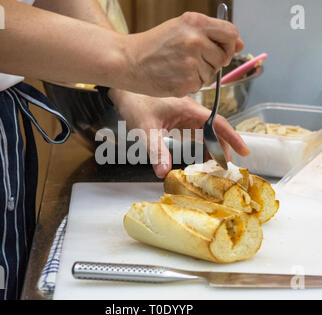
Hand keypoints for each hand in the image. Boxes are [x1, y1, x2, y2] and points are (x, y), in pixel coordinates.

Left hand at [109, 89, 249, 178]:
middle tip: (226, 165)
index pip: (218, 123)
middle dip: (223, 146)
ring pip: (206, 130)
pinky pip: (195, 131)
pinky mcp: (178, 118)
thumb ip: (156, 151)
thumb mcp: (146, 129)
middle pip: (214, 128)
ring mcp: (184, 114)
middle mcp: (190, 110)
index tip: (243, 151)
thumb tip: (164, 173)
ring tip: (217, 163)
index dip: (232, 137)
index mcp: (188, 109)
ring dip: (213, 146)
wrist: (123, 91)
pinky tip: (202, 154)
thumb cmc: (135, 103)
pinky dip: (201, 143)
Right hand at [121, 12, 243, 97]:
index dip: (229, 44)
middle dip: (212, 60)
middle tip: (190, 60)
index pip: (231, 34)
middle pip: (222, 57)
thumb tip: (240, 44)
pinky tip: (173, 77)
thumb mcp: (180, 28)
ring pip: (211, 74)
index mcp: (195, 23)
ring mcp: (191, 64)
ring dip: (199, 74)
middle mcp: (196, 41)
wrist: (127, 61)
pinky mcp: (185, 83)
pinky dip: (189, 84)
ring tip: (177, 67)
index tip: (221, 50)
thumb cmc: (152, 45)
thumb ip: (210, 33)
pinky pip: (198, 86)